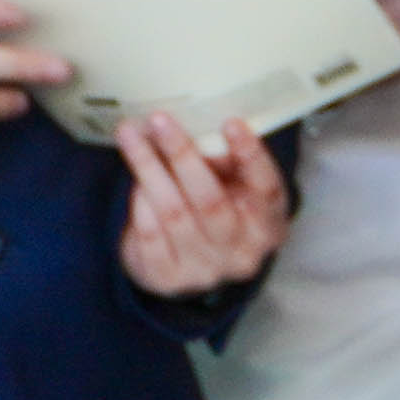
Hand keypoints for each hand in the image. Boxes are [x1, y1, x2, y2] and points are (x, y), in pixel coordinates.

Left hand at [113, 110, 288, 301]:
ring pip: (174, 213)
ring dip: (149, 168)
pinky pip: (149, 233)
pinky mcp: (167, 278)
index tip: (231, 123)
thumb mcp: (233, 188)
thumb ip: (226, 163)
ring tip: (131, 135)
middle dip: (183, 156)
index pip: (266, 188)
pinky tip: (133, 178)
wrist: (187, 268)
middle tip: (160, 121)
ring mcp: (204, 270)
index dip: (250, 156)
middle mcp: (242, 253)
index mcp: (269, 225)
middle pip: (212, 201)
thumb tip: (200, 129)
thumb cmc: (214, 212)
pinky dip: (139, 202)